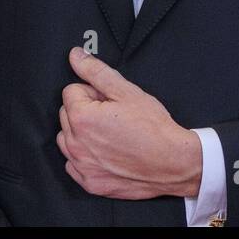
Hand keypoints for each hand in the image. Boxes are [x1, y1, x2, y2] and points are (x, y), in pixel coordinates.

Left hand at [57, 46, 202, 199]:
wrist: (172, 162)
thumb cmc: (153, 128)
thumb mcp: (127, 91)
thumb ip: (96, 71)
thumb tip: (76, 56)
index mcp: (82, 118)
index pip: (71, 91)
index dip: (93, 92)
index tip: (110, 101)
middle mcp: (76, 144)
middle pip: (66, 114)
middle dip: (85, 110)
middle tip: (113, 116)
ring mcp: (81, 166)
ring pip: (67, 139)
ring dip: (82, 134)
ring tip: (110, 134)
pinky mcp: (89, 182)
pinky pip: (74, 164)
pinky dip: (86, 157)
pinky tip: (107, 152)